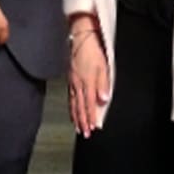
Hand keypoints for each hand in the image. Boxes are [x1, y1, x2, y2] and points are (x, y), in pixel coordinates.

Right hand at [68, 18, 108, 136]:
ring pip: (74, 104)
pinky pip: (70, 97)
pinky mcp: (70, 79)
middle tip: (85, 133)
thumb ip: (103, 84)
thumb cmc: (93, 51)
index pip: (90, 104)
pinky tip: (72, 111)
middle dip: (83, 121)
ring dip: (76, 117)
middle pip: (80, 107)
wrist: (80, 39)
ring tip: (78, 127)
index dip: (91, 117)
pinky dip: (71, 107)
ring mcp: (73, 83)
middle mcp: (79, 84)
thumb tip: (104, 99)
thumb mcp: (103, 67)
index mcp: (88, 82)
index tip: (93, 128)